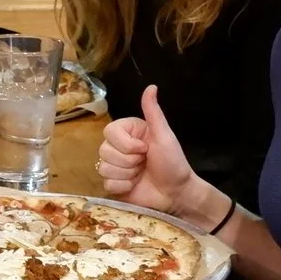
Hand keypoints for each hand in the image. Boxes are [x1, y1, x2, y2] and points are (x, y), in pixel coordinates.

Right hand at [95, 85, 202, 218]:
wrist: (176, 193)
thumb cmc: (173, 162)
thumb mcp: (164, 135)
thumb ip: (153, 112)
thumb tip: (151, 86)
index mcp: (128, 133)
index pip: (110, 131)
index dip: (127, 144)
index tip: (145, 148)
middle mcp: (118, 148)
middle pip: (104, 150)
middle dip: (129, 161)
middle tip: (145, 162)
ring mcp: (114, 167)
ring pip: (104, 168)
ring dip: (127, 174)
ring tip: (141, 174)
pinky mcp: (113, 185)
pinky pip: (107, 183)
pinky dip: (123, 186)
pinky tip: (135, 185)